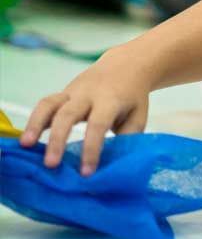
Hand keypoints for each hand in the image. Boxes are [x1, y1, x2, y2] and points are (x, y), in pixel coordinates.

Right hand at [18, 50, 151, 175]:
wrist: (125, 66)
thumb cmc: (132, 98)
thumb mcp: (138, 116)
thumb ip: (127, 138)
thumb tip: (112, 164)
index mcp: (111, 100)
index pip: (98, 125)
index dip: (91, 149)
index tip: (86, 172)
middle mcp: (89, 94)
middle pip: (68, 114)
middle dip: (58, 139)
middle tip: (51, 164)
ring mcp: (73, 91)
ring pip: (50, 104)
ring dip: (35, 124)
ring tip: (26, 146)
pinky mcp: (62, 94)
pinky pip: (44, 105)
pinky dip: (34, 121)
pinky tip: (27, 140)